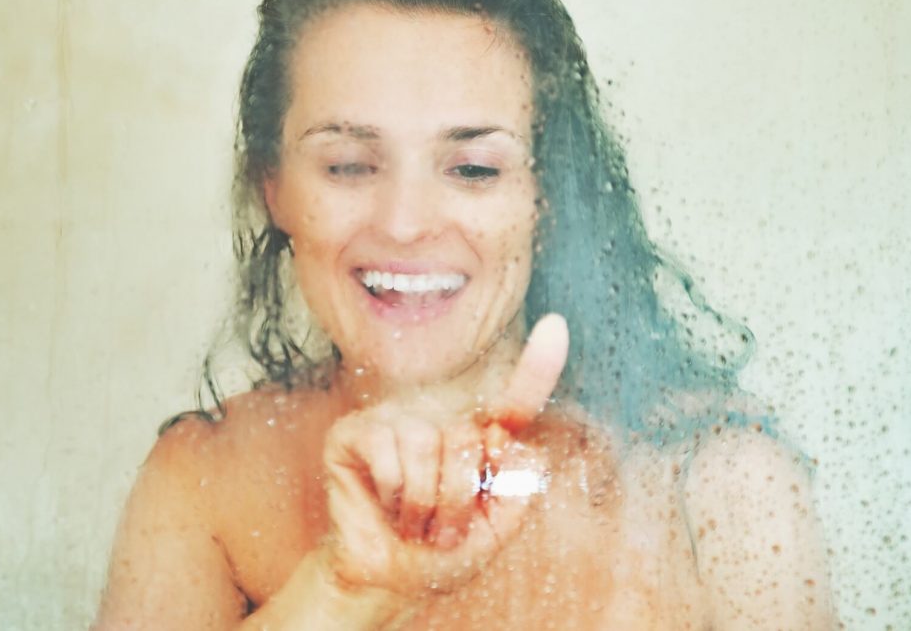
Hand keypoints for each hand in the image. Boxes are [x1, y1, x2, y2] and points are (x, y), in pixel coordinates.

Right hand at [321, 315, 568, 599]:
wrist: (387, 583)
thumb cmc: (440, 555)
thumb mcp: (494, 532)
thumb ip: (515, 491)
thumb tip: (515, 444)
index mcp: (479, 440)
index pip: (515, 400)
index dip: (537, 367)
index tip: (556, 327)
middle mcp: (439, 420)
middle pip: (465, 437)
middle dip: (456, 499)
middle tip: (442, 531)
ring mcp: (395, 421)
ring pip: (426, 444)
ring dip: (423, 503)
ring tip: (414, 524)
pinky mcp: (354, 433)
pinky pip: (387, 451)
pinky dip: (393, 493)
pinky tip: (386, 507)